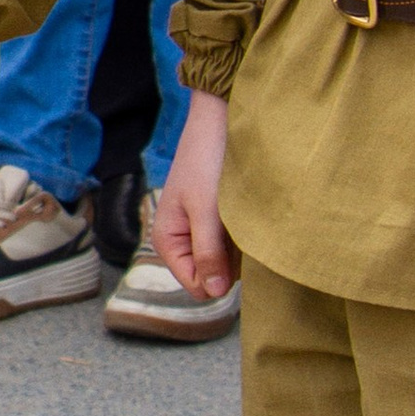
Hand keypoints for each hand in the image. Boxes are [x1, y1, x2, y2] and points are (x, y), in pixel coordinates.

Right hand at [152, 94, 233, 298]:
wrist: (219, 121)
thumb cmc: (208, 161)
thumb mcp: (207, 210)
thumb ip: (208, 253)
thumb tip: (214, 294)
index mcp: (167, 242)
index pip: (198, 286)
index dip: (219, 275)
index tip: (233, 246)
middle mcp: (182, 241)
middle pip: (214, 277)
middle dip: (231, 260)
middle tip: (239, 226)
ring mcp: (201, 232)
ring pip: (227, 263)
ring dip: (240, 246)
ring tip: (244, 215)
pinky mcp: (218, 222)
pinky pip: (234, 245)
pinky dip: (244, 234)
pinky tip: (247, 212)